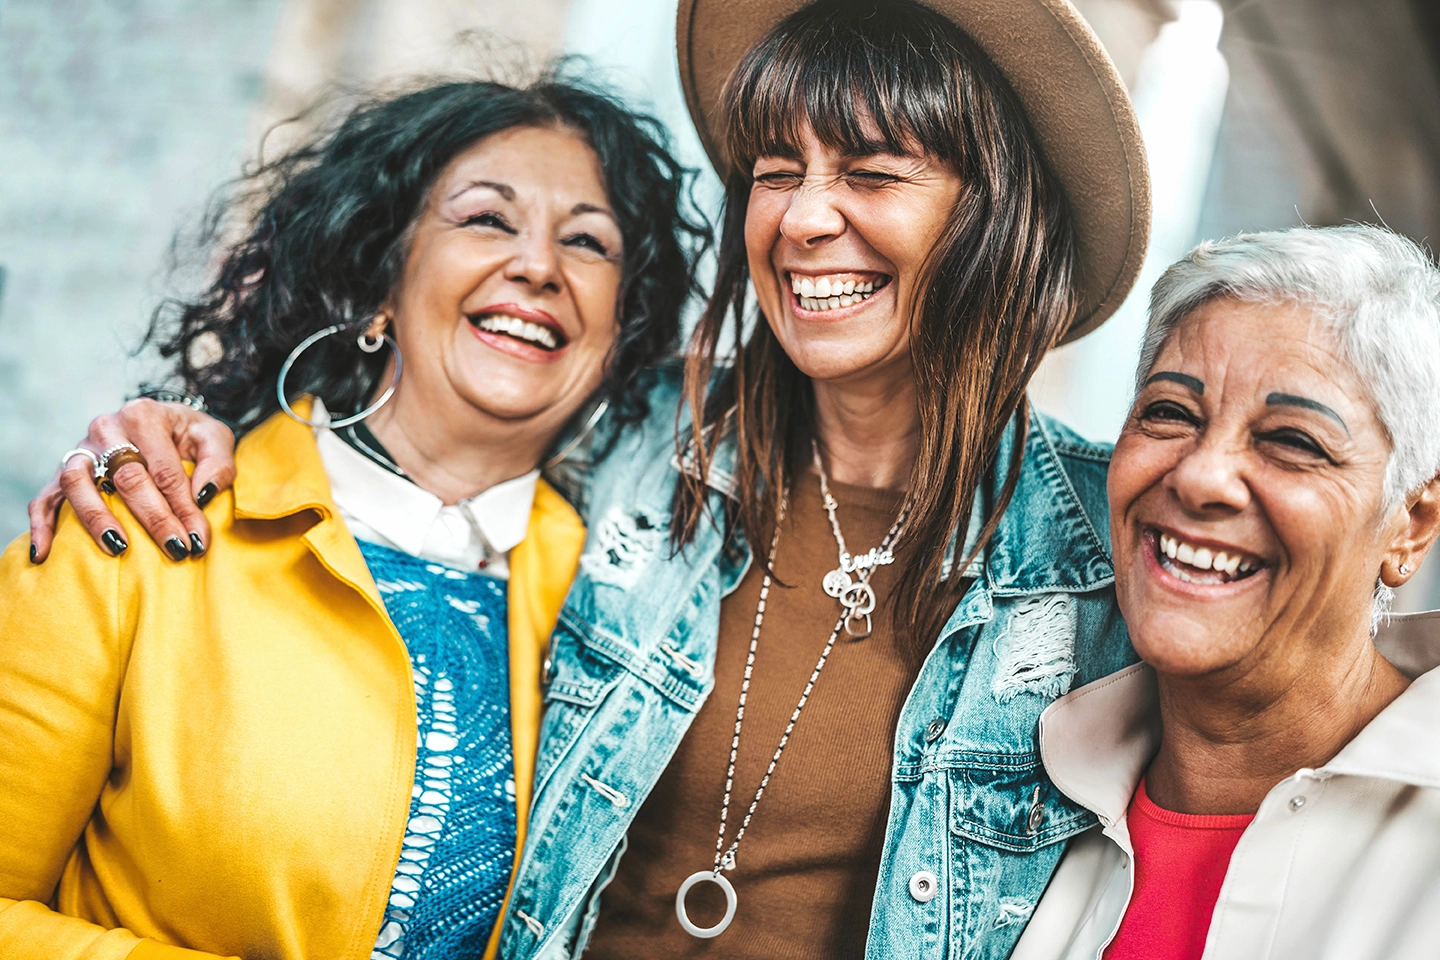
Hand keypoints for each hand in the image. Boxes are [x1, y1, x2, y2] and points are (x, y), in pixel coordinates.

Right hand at [28, 399, 236, 562]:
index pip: (165, 470)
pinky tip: (46, 553)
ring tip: (119, 547)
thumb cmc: (189, 435)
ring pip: (78, 482)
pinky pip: (45, 497)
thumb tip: (202, 494)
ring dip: (97, 518)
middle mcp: (107, 428)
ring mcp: (81, 449)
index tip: (198, 540)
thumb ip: (218, 462)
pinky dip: (42, 524)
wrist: (161, 423)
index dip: (183, 508)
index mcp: (144, 415)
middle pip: (127, 478)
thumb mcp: (214, 437)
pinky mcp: (63, 470)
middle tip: (176, 549)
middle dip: (154, 519)